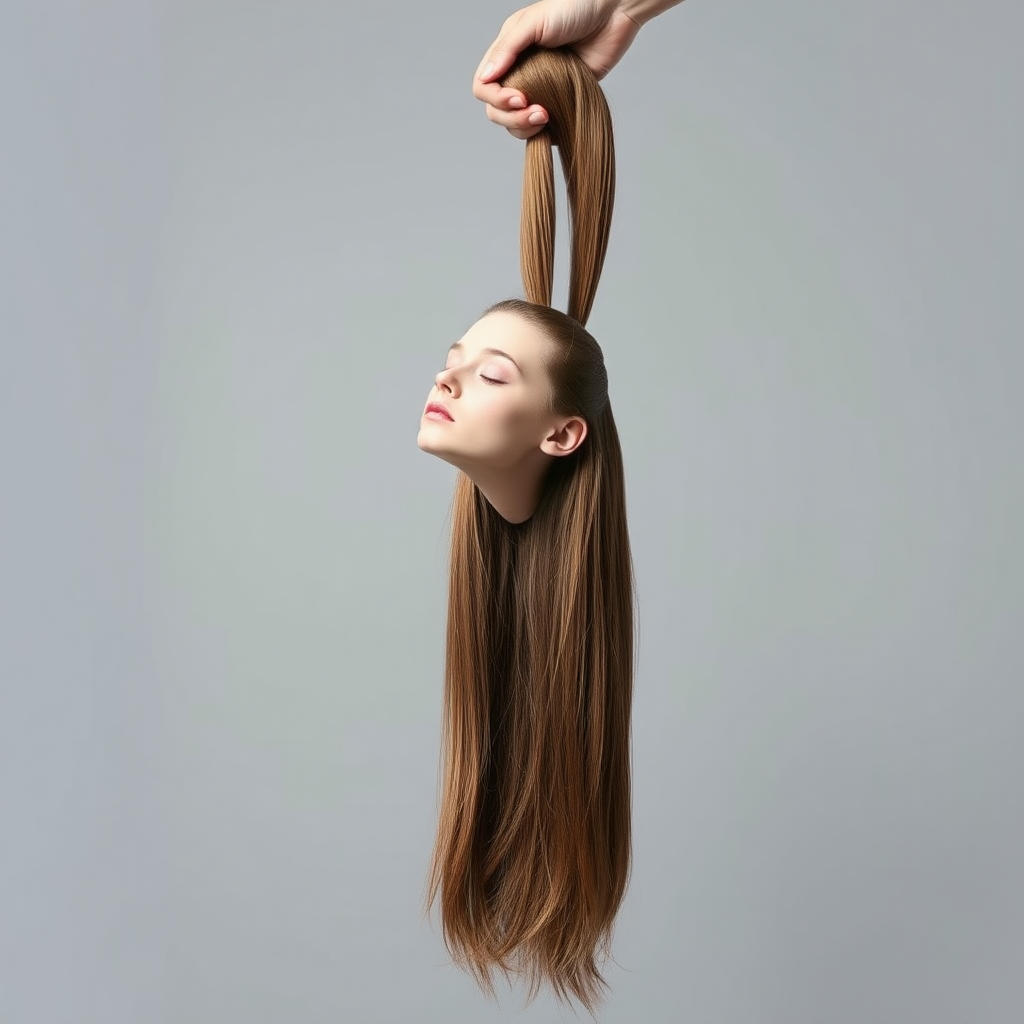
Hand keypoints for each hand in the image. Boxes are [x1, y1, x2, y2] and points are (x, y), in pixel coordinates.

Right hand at [473, 0, 642, 139]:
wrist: (613, 12)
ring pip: (516, 124)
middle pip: (497, 111)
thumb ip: (507, 49)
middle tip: (541, 113)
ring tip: (548, 117)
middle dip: (513, 118)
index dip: (496, 99)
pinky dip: (544, 134)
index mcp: (508, 53)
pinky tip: (556, 124)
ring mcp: (539, 90)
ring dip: (527, 128)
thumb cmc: (574, 7)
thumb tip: (486, 78)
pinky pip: (543, 129)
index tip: (520, 98)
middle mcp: (519, 73)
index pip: (484, 87)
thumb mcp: (534, 22)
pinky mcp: (559, 102)